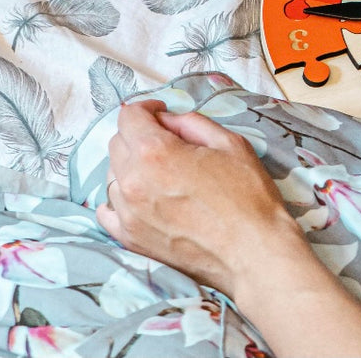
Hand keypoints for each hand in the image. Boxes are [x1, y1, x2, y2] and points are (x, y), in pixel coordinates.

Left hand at [96, 101, 302, 295]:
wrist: (253, 252)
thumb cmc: (247, 195)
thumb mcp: (228, 142)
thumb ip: (191, 123)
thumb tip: (166, 120)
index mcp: (155, 152)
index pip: (129, 117)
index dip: (146, 108)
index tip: (161, 113)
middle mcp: (133, 182)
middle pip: (117, 144)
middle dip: (138, 134)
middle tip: (165, 140)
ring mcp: (128, 214)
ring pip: (112, 175)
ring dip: (130, 165)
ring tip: (160, 171)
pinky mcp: (130, 240)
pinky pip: (108, 210)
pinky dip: (121, 198)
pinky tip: (143, 197)